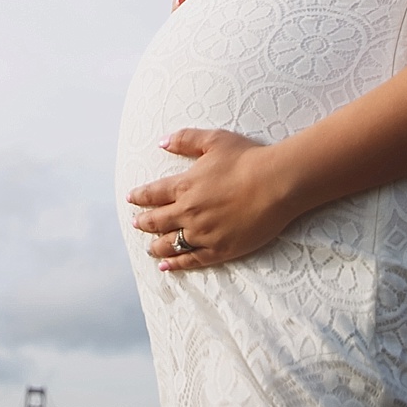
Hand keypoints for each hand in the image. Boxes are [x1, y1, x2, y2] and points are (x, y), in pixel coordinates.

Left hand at [126, 128, 296, 270]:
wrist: (276, 184)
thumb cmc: (247, 159)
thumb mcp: (213, 140)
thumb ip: (185, 139)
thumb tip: (161, 142)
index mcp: (185, 185)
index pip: (153, 193)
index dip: (139, 196)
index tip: (131, 198)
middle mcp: (189, 211)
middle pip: (157, 221)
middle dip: (143, 222)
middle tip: (135, 223)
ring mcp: (203, 233)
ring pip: (170, 244)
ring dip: (156, 246)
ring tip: (149, 248)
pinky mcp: (219, 249)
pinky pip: (191, 260)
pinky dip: (176, 264)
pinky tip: (166, 266)